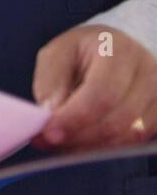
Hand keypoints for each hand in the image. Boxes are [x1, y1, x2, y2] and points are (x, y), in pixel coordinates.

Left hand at [32, 24, 156, 150]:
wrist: (115, 47)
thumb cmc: (82, 51)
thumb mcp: (57, 53)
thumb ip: (51, 81)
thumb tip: (50, 113)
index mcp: (119, 51)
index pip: (101, 93)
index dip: (74, 118)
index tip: (48, 133)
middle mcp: (148, 74)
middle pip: (117, 120)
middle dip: (78, 136)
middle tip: (48, 140)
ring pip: (127, 135)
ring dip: (90, 145)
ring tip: (62, 140)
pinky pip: (135, 142)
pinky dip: (106, 147)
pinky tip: (83, 142)